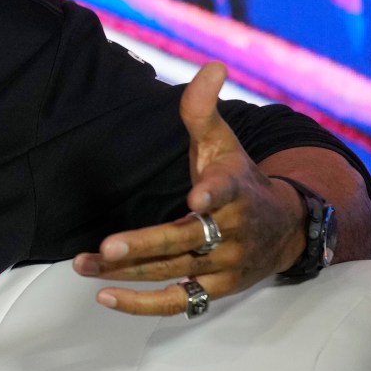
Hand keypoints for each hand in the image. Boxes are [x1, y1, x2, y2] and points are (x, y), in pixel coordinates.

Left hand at [71, 61, 305, 314]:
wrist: (284, 228)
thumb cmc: (239, 177)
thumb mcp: (224, 141)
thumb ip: (204, 108)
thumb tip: (212, 66)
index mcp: (234, 189)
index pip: (225, 190)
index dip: (212, 194)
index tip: (198, 197)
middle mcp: (230, 231)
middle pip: (186, 240)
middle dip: (146, 244)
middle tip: (107, 246)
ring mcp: (223, 264)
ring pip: (172, 272)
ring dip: (127, 272)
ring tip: (85, 264)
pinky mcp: (214, 289)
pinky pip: (178, 303)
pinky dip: (142, 305)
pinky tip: (105, 296)